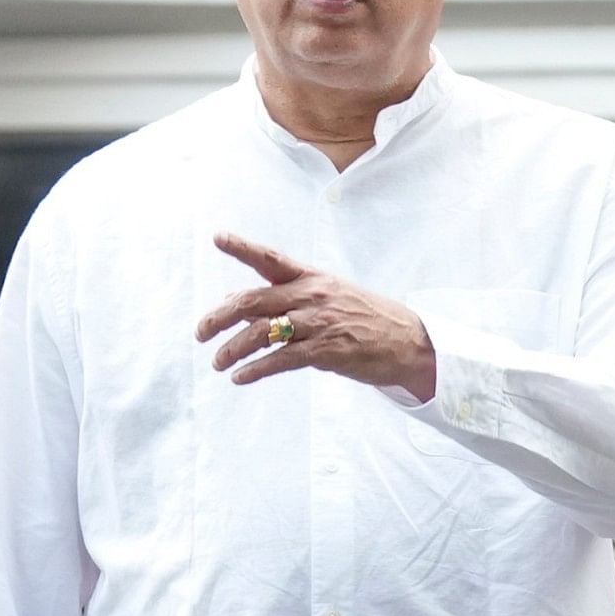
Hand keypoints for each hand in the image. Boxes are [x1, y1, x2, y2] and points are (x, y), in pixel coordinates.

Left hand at [193, 235, 438, 401]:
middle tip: (201, 333)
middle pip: (252, 301)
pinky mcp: (327, 350)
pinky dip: (256, 370)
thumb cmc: (370, 320)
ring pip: (261, 333)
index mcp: (314, 279)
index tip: (217, 238)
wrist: (413, 344)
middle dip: (218, 318)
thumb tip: (236, 303)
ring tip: (219, 362)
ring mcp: (320, 323)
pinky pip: (281, 359)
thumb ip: (287, 298)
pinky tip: (241, 377)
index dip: (243, 247)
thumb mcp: (333, 298)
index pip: (272, 259)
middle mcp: (313, 296)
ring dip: (233, 349)